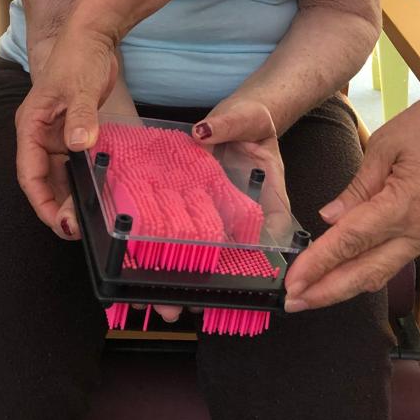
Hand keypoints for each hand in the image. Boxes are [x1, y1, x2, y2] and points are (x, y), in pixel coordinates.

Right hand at [15, 18, 118, 234]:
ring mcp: (57, 134)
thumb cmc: (79, 56)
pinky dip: (84, 178)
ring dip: (71, 195)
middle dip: (58, 205)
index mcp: (31, 126)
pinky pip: (76, 162)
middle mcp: (40, 134)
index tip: (60, 222)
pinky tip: (98, 193)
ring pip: (60, 174)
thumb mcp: (80, 87)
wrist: (94, 34)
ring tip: (89, 219)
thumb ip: (81, 118)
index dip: (43, 202)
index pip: (29, 173)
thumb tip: (80, 146)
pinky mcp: (74, 131)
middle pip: (43, 180)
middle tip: (78, 229)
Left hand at [134, 98, 287, 324]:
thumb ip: (228, 124)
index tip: (240, 277)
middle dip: (212, 280)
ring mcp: (222, 212)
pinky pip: (187, 228)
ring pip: (211, 250)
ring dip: (189, 274)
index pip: (273, 232)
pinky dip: (170, 246)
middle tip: (190, 303)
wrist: (240, 118)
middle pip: (237, 254)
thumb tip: (202, 132)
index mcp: (269, 195)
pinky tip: (147, 265)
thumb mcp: (246, 117)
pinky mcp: (200, 206)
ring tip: (167, 301)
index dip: (262, 259)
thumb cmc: (253, 119)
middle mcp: (246, 211)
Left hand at [193, 96, 291, 239]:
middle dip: (230, 237)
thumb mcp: (245, 116)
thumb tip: (202, 132)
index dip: (270, 234)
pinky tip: (170, 207)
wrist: (239, 112)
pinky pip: (199, 197)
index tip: (251, 242)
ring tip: (187, 230)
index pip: (278, 215)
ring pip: (220, 216)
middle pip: (246, 224)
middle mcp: (249, 192)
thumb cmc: (252, 116)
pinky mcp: (207, 184)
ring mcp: (227, 191)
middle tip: (209, 242)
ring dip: (206, 224)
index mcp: (269, 180)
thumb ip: (226, 124)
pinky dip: (187, 203)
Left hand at [283, 76, 419, 310]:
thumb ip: (357, 187)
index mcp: (403, 206)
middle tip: (294, 302)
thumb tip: (330, 218)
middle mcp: (418, 231)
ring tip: (313, 293)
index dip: (318, 264)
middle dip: (327, 292)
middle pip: (366, 273)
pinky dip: (367, 270)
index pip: (350, 242)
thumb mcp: (385, 145)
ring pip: (381, 273)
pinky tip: (345, 272)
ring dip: (346, 286)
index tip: (293, 282)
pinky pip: (395, 260)